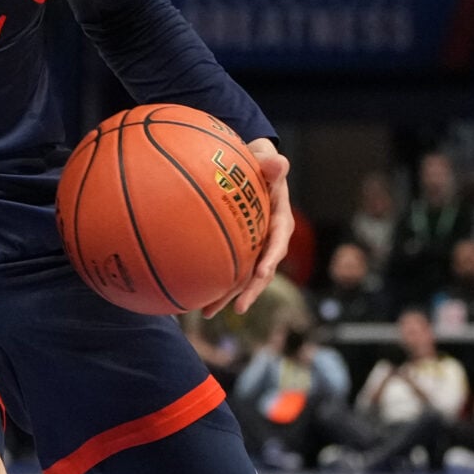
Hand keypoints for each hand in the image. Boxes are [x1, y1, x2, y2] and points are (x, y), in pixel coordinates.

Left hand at [218, 139, 293, 315]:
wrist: (250, 166)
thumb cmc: (257, 161)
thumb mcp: (264, 158)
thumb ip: (271, 163)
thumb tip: (280, 162)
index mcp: (280, 219)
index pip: (278, 241)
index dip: (271, 259)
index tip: (261, 273)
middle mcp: (269, 239)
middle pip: (262, 270)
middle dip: (250, 291)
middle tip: (237, 308)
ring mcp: (254, 247)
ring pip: (243, 276)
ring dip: (228, 296)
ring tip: (206, 314)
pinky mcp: (240, 249)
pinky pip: (229, 269)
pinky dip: (214, 284)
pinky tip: (193, 298)